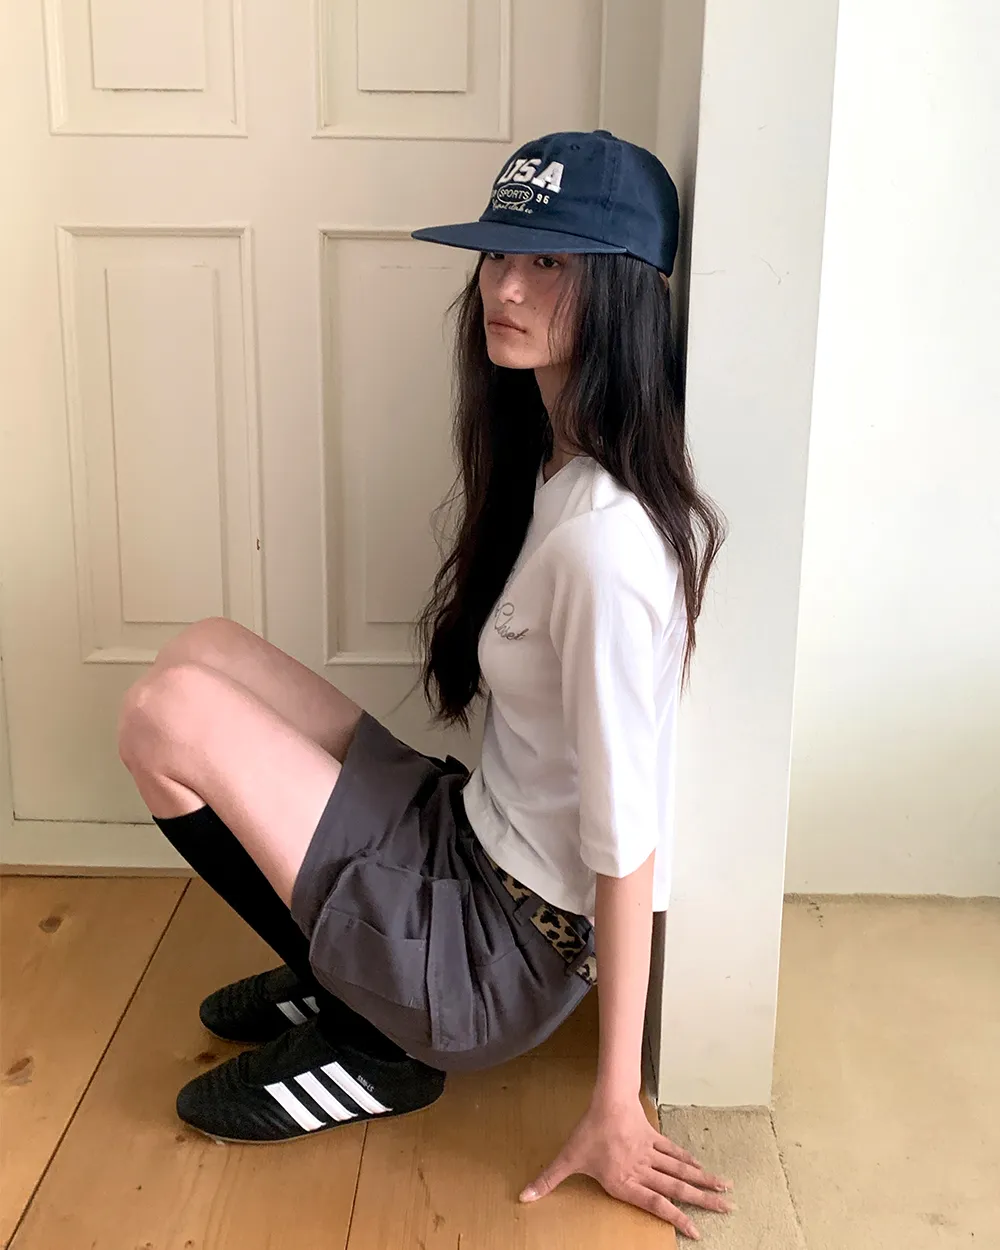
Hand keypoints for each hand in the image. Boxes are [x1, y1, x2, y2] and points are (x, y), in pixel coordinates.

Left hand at [519, 1093, 734, 1240]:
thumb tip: (524, 1196)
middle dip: (703, 1201)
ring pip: (681, 1171)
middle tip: (727, 1210)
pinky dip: (688, 1161)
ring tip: (726, 1190)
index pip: (656, 1203)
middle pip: (677, 1188)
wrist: (606, 1100)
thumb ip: (548, 1180)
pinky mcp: (653, 1139)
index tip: (697, 1233)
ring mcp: (651, 1154)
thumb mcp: (567, 1158)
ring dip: (703, 1181)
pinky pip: (674, 1153)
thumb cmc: (588, 1132)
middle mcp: (643, 1170)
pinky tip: (701, 1168)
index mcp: (625, 1181)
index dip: (677, 1218)